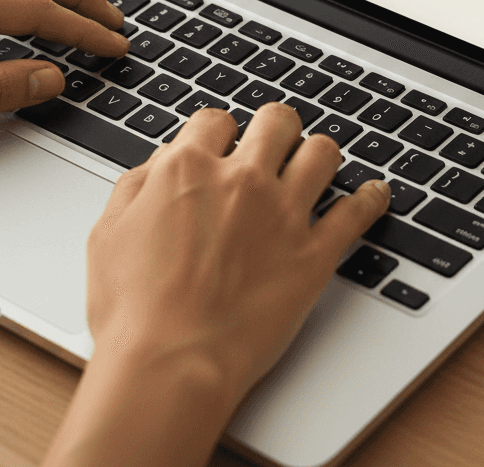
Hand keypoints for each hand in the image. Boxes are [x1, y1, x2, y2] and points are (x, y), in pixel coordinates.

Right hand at [43, 103, 389, 466]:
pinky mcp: (314, 254)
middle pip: (276, 120)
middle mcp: (241, 179)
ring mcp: (283, 214)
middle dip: (274, 127)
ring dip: (318, 153)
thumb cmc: (132, 309)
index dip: (219, 131)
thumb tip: (160, 164)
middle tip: (273, 143)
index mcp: (187, 168)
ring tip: (316, 162)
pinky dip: (371, 199)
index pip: (215, 119)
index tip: (224, 143)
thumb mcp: (108, 232)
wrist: (168, 363)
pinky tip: (376, 194)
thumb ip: (136, 185)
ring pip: (321, 152)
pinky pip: (357, 212)